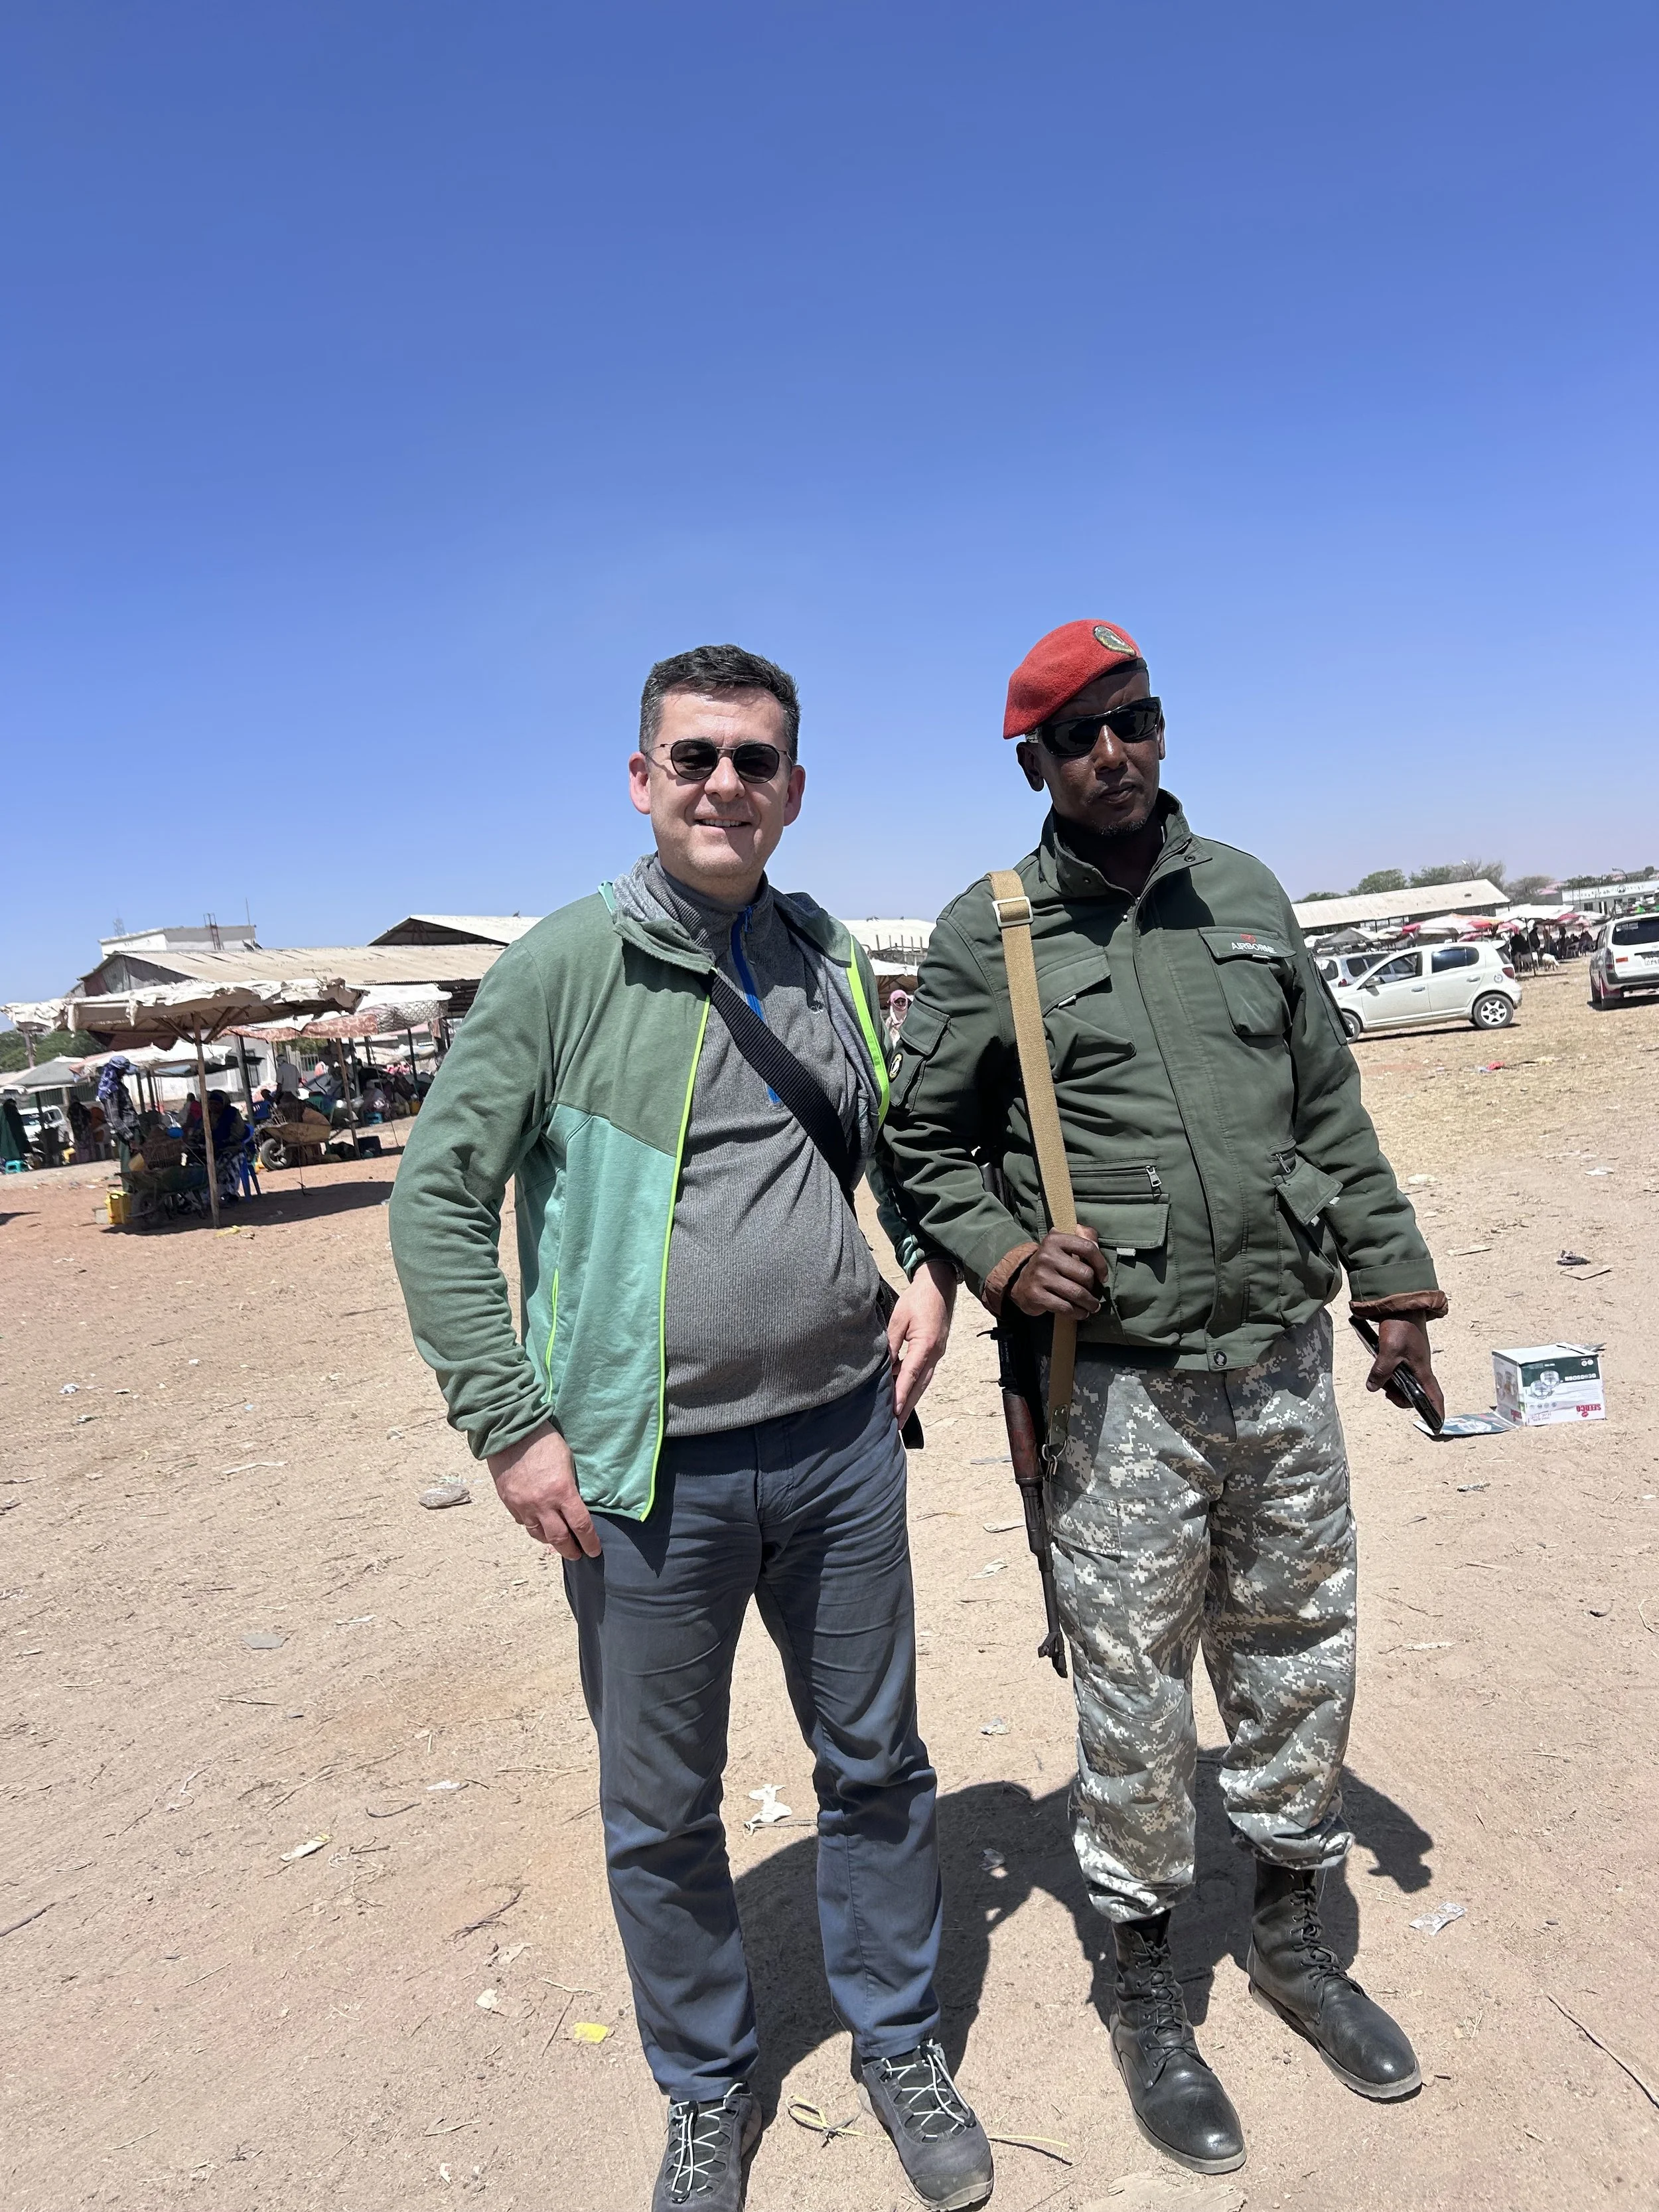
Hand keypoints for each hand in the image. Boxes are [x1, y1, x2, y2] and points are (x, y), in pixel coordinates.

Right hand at [487, 1424, 599, 1560]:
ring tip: (558, 1543)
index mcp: (562, 1491)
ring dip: (551, 1542)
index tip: (595, 1550)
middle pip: (559, 1538)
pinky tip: (538, 1525)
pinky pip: (523, 1522)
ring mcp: (523, 1505)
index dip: (590, 1541)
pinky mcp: (508, 1502)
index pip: (581, 1526)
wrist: (509, 1431)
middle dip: (571, 1550)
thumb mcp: (567, 1460)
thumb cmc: (544, 1440)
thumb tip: (573, 1503)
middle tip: (578, 1554)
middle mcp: (542, 1504)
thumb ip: (570, 1486)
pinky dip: (533, 1526)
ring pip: (538, 1535)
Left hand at [887, 1257, 955, 1426]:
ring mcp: (938, 1353)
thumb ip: (891, 1343)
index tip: (894, 1410)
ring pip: (924, 1382)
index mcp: (925, 1343)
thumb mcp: (898, 1318)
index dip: (901, 1394)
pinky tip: (906, 1393)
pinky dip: (915, 1385)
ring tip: (900, 1416)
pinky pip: (925, 1373)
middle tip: (896, 1426)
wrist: (939, 1285)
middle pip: (920, 1385)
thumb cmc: (917, 1299)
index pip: (910, 1374)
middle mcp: (935, 1352)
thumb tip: (883, 1366)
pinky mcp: (936, 1351)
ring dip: (912, 1399)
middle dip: (908, 1405)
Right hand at [1009, 1227, 1108, 1320]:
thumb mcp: (1063, 1246)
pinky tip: (1081, 1313)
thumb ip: (1083, 1239)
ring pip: (1077, 1293)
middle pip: (1085, 1274)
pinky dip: (1077, 1312)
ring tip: (1092, 1307)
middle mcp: (1046, 1256)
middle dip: (1094, 1288)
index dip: (1101, 1264)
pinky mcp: (1036, 1295)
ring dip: (1089, 1303)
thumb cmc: (1050, 1265)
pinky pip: (1065, 1307)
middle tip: (1094, 1295)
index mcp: (1055, 1240)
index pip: (1087, 1248)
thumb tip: (1098, 1245)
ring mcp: (1040, 1276)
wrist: (1020, 1282)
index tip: (1103, 1277)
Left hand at [1365, 1316, 1444, 1420]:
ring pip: (1405, 1380)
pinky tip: (1379, 1368)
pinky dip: (1390, 1373)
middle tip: (1386, 1392)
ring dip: (1393, 1383)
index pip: (1434, 1395)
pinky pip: (1398, 1369)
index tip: (1437, 1424)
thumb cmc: (1401, 1327)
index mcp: (1422, 1369)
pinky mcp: (1404, 1352)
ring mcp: (1412, 1359)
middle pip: (1415, 1391)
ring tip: (1380, 1379)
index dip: (1436, 1410)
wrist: (1401, 1303)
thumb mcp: (1388, 1351)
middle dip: (1401, 1397)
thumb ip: (1381, 1371)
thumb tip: (1373, 1387)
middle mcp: (1420, 1367)